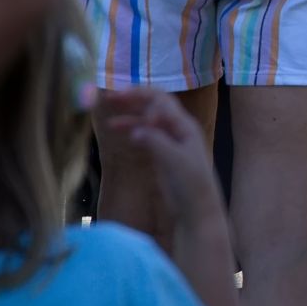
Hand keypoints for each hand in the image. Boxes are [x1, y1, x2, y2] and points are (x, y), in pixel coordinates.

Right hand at [90, 86, 224, 245]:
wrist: (197, 209)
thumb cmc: (191, 184)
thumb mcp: (174, 160)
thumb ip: (156, 142)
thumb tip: (136, 131)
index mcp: (184, 126)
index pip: (160, 100)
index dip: (140, 96)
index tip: (120, 99)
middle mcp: (178, 129)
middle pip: (154, 106)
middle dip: (133, 100)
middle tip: (110, 99)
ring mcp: (171, 141)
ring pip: (148, 122)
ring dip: (130, 118)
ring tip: (110, 124)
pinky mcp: (164, 154)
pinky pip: (147, 136)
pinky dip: (135, 132)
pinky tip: (123, 134)